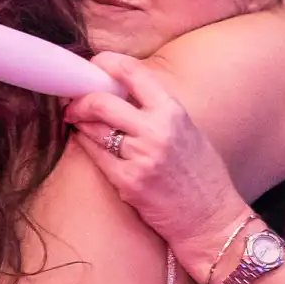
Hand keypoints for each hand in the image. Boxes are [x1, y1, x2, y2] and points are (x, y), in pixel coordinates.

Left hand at [65, 52, 250, 283]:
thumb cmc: (201, 175)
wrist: (211, 219)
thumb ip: (157, 111)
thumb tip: (120, 92)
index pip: (133, 72)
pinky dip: (86, 146)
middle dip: (80, 99)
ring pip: (92, 129)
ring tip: (78, 122)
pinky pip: (94, 156)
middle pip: (102, 101)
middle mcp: (157, 131)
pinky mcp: (128, 182)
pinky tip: (87, 144)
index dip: (106, 64)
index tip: (94, 66)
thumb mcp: (187, 131)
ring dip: (80, 123)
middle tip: (73, 102)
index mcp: (174, 112)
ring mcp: (140, 157)